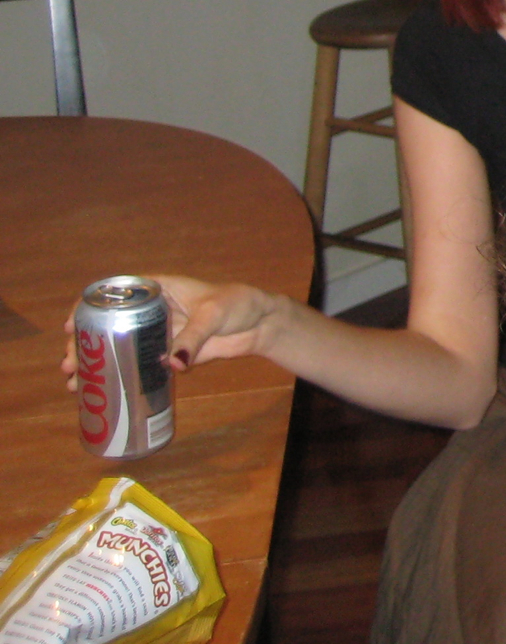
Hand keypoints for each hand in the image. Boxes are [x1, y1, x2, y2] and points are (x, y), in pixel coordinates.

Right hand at [61, 274, 280, 389]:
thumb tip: (171, 363)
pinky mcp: (167, 354)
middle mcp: (153, 311)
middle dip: (85, 344)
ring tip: (74, 383)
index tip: (71, 326)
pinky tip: (102, 392)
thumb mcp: (213, 315)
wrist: (259, 325)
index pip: (116, 294)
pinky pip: (138, 365)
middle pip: (110, 325)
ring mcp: (158, 334)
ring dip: (96, 364)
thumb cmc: (237, 305)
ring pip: (119, 347)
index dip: (89, 307)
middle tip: (68, 364)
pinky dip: (119, 376)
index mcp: (159, 290)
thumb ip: (193, 338)